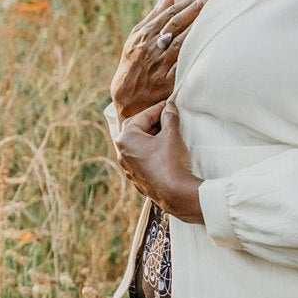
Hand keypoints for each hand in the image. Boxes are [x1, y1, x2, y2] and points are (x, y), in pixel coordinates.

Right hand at [109, 0, 211, 120]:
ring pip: (181, 42)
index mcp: (145, 35)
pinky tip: (208, 47)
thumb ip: (154, 16)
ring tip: (216, 17)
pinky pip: (182, 67)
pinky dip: (194, 56)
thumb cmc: (133, 64)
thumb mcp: (137, 38)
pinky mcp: (166, 82)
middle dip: (196, 9)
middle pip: (177, 24)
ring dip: (198, 28)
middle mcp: (152, 47)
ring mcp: (159, 64)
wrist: (126, 99)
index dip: (189, 3)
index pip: (170, 14)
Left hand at [110, 100, 203, 223]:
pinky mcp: (136, 178)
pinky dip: (151, 151)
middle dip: (152, 122)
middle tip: (167, 117)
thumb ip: (169, 117)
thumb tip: (170, 106)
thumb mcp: (171, 135)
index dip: (158, 108)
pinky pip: (141, 159)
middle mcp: (122, 152)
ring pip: (138, 145)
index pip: (143, 116)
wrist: (175, 193)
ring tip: (168, 132)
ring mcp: (127, 167)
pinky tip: (164, 150)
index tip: (170, 104)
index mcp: (126, 138)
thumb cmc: (171, 161)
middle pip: (136, 129)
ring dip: (151, 137)